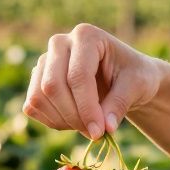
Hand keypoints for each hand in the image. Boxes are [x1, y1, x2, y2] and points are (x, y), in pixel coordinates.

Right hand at [22, 23, 164, 139]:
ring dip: (61, 121)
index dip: (86, 108)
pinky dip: (52, 121)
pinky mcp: (37, 79)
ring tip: (87, 127)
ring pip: (38, 96)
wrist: (125, 78)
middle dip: (73, 116)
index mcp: (86, 35)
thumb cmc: (134, 76)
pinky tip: (74, 123)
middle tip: (95, 133)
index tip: (99, 133)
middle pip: (52, 85)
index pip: (77, 75)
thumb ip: (120, 104)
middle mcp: (60, 43)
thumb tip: (105, 129)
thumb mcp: (137, 86)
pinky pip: (32, 106)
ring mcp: (45, 60)